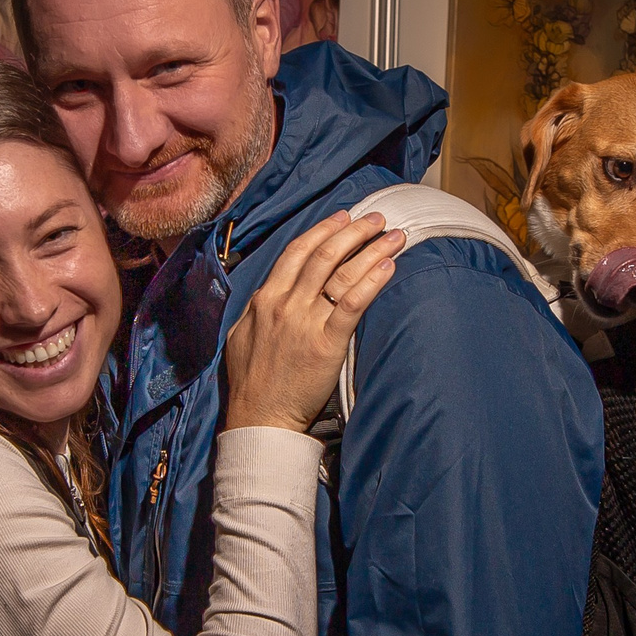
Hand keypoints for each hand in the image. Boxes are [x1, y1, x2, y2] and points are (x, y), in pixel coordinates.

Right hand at [223, 210, 402, 431]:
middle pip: (323, 254)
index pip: (297, 252)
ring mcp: (305, 322)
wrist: (259, 417)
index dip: (323, 230)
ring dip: (371, 249)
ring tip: (393, 236)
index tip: (343, 218)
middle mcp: (285, 304)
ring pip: (341, 273)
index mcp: (265, 299)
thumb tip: (269, 293)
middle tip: (376, 219)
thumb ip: (257, 310)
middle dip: (354, 231)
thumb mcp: (241, 335)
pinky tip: (388, 267)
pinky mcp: (326, 344)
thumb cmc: (251, 382)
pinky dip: (371, 282)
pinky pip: (352, 304)